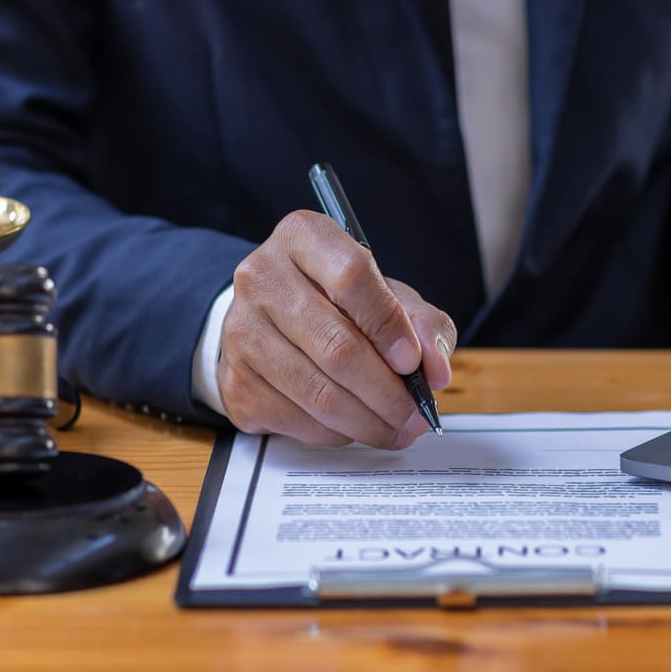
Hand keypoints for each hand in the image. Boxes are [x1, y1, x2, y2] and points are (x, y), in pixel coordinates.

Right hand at [216, 211, 456, 447]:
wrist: (268, 319)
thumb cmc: (334, 301)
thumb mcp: (385, 294)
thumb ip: (421, 322)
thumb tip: (435, 370)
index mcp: (303, 238)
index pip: (351, 277)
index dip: (389, 325)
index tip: (414, 362)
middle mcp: (263, 278)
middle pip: (336, 345)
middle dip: (388, 392)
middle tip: (417, 414)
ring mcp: (241, 331)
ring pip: (318, 393)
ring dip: (369, 422)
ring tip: (398, 428)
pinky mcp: (236, 381)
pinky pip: (298, 420)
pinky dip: (338, 433)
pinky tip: (356, 427)